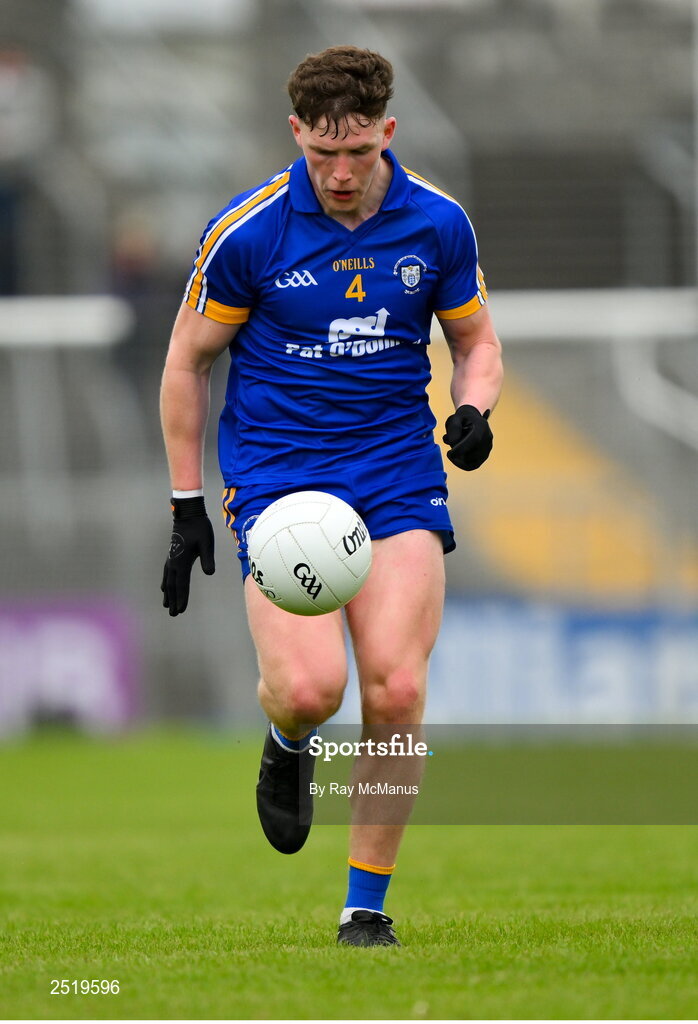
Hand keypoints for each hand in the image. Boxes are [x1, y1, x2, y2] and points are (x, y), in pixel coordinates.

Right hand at [161, 496, 214, 615]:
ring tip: (166, 605)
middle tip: (174, 614)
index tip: (180, 610)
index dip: (181, 598)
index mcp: (181, 562)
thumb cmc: (200, 528)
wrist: (188, 515)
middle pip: (172, 586)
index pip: (182, 585)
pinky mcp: (172, 555)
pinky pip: (166, 573)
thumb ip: (207, 558)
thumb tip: (209, 573)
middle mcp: (174, 562)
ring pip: (168, 581)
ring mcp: (171, 559)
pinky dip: (165, 583)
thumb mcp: (206, 543)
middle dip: (173, 600)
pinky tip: (164, 587)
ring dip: (168, 594)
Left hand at [443, 405, 492, 470]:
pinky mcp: (485, 455)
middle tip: (449, 446)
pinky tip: (455, 458)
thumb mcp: (455, 419)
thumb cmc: (461, 419)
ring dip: (459, 458)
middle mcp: (487, 438)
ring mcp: (488, 447)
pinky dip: (462, 465)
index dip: (460, 450)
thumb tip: (454, 444)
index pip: (473, 441)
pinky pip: (473, 466)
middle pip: (472, 453)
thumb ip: (453, 429)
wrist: (471, 419)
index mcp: (482, 426)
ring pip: (471, 461)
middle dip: (457, 453)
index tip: (449, 453)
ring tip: (454, 447)